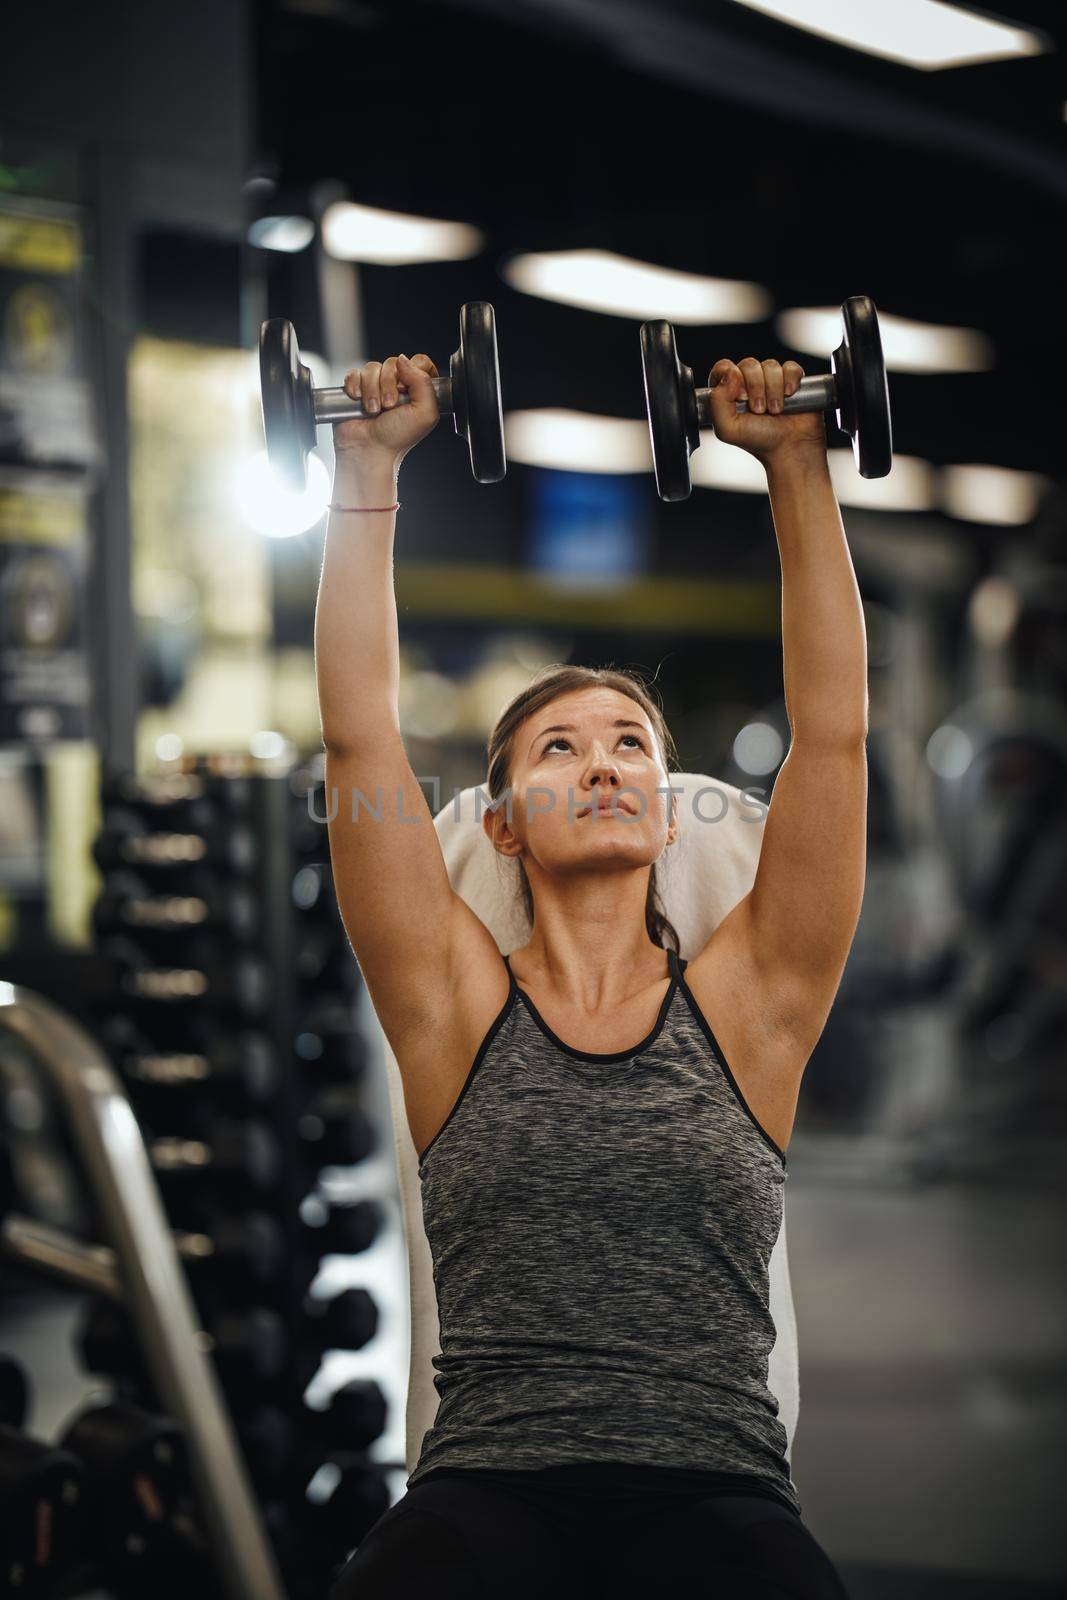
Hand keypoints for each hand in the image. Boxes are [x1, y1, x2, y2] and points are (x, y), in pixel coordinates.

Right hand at [334, 352, 440, 463]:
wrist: (369, 449)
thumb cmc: (397, 437)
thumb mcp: (425, 412)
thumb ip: (424, 382)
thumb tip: (404, 360)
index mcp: (417, 390)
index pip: (419, 362)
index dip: (413, 370)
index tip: (408, 388)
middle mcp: (397, 386)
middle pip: (393, 362)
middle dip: (389, 384)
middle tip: (389, 405)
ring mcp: (376, 386)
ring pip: (372, 367)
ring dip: (372, 390)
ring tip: (374, 410)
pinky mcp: (356, 388)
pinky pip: (354, 373)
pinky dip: (355, 386)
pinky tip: (358, 401)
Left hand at [706, 356, 825, 466]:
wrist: (789, 448)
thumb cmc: (759, 441)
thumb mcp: (727, 429)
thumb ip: (716, 402)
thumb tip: (730, 374)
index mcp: (729, 393)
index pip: (724, 367)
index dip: (732, 378)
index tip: (741, 397)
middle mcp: (749, 384)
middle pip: (749, 364)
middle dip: (755, 387)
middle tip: (759, 409)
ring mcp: (770, 380)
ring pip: (770, 365)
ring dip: (773, 389)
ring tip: (775, 410)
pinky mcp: (791, 380)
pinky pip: (790, 367)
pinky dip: (790, 380)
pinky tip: (789, 395)